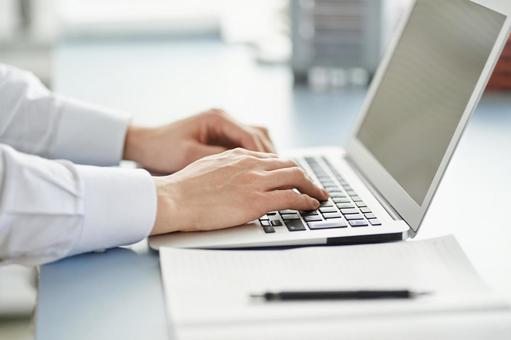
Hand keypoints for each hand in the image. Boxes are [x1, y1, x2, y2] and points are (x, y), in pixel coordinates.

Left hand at [123, 109, 273, 173]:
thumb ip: (219, 159)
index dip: (267, 157)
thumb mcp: (190, 156)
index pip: (252, 137)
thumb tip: (247, 168)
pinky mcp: (220, 134)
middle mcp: (224, 118)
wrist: (144, 143)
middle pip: (260, 134)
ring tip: (275, 176)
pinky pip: (246, 144)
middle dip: (273, 156)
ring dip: (266, 156)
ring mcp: (223, 125)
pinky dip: (255, 157)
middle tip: (283, 176)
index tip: (277, 174)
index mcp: (218, 119)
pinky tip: (258, 173)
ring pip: (257, 138)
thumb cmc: (162, 149)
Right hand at [150, 148, 328, 234]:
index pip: (271, 159)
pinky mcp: (256, 201)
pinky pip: (291, 198)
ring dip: (312, 187)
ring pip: (295, 177)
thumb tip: (232, 181)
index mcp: (237, 156)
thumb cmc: (183, 188)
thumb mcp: (206, 168)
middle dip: (305, 176)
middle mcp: (250, 164)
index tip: (293, 176)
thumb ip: (225, 171)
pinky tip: (311, 205)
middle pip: (289, 165)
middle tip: (314, 186)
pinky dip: (306, 201)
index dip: (286, 168)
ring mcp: (254, 181)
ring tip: (320, 196)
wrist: (173, 198)